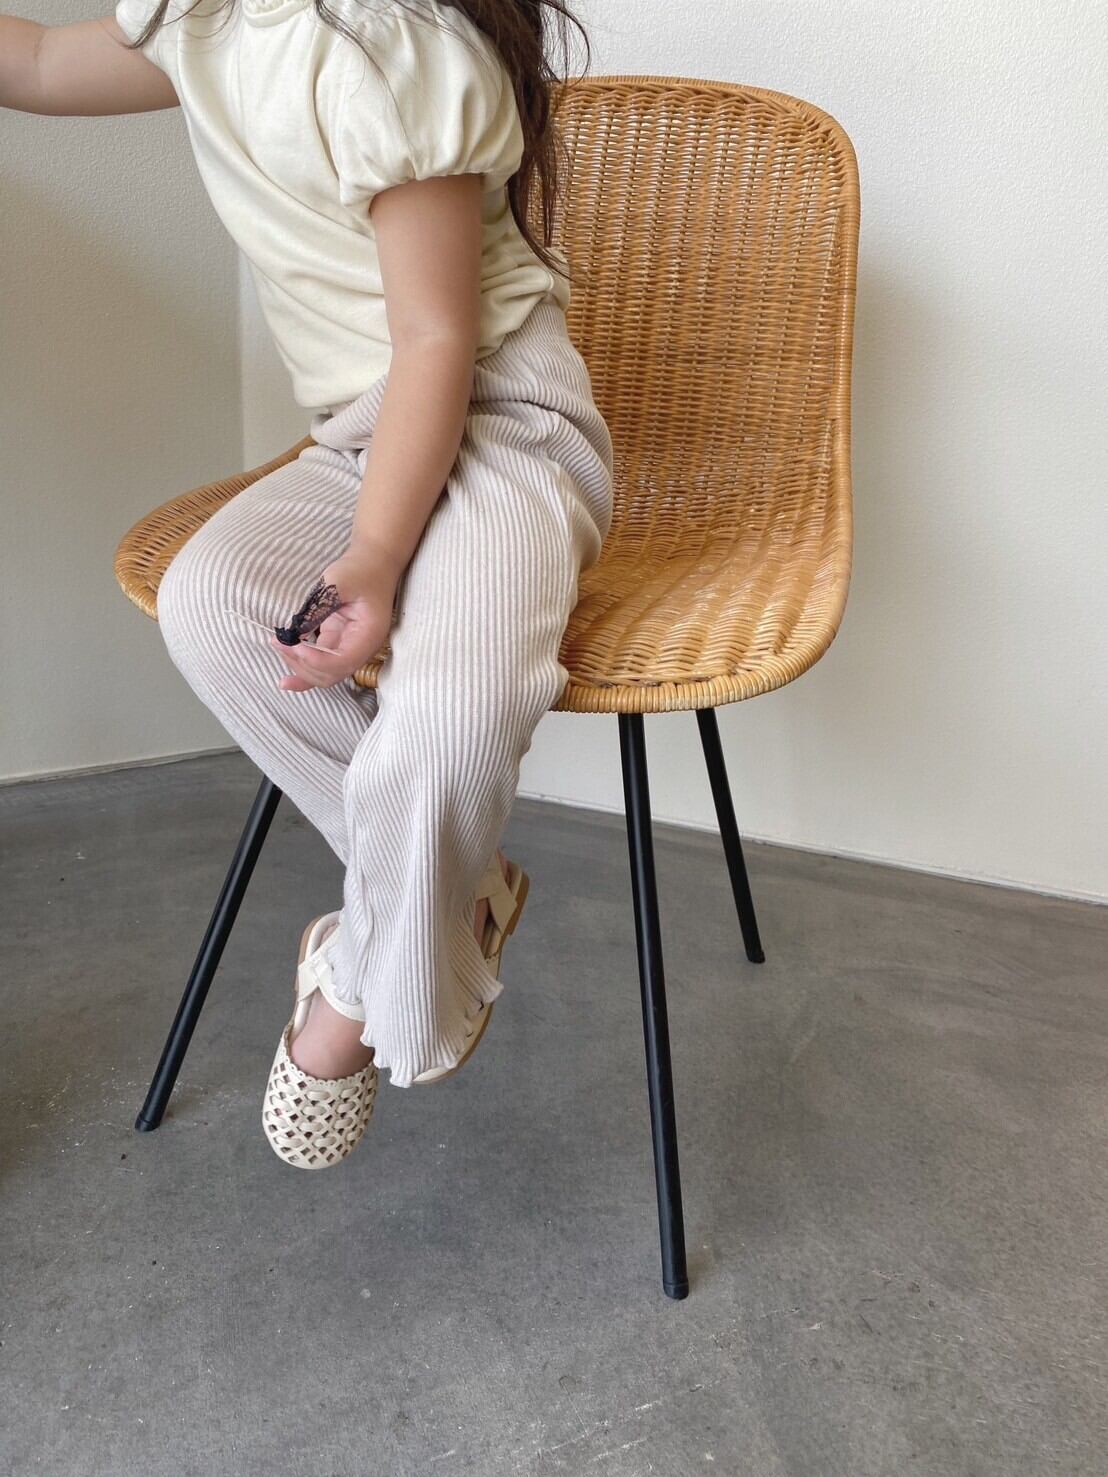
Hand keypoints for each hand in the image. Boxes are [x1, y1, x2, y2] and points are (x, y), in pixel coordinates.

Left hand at [269, 546, 400, 690]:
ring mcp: (349, 648)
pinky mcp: (337, 643)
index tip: (292, 645)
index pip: (342, 662)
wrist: (373, 564)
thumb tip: (293, 635)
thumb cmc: (360, 570)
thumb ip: (317, 609)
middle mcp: (361, 648)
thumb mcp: (337, 583)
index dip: (316, 660)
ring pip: (323, 674)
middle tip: (279, 642)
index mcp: (368, 635)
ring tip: (278, 645)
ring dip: (299, 667)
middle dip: (302, 664)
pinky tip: (286, 681)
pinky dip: (303, 671)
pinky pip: (320, 665)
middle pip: (331, 674)